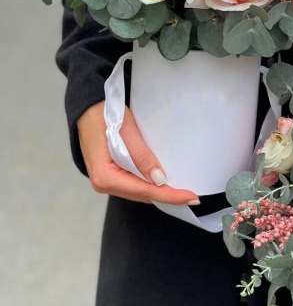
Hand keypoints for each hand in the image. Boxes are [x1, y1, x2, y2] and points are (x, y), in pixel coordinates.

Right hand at [77, 102, 199, 205]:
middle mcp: (103, 184)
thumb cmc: (105, 115)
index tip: (191, 197)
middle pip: (142, 195)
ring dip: (160, 192)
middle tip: (192, 196)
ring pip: (139, 192)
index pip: (145, 191)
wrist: (87, 108)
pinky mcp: (110, 176)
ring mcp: (105, 181)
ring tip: (183, 191)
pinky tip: (164, 182)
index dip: (170, 195)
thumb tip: (159, 179)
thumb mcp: (127, 131)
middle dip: (168, 196)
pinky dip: (150, 185)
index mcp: (105, 176)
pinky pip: (134, 185)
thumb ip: (142, 156)